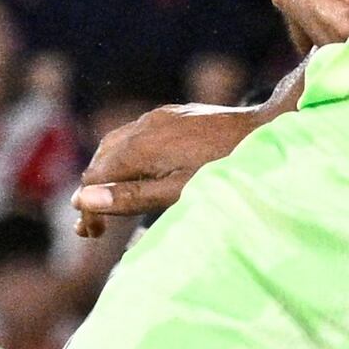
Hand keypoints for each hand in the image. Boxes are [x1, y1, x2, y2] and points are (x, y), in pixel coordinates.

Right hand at [71, 100, 268, 236]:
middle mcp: (142, 127)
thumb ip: (131, 196)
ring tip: (111, 203)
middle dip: (94, 194)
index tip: (91, 234)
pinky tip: (137, 174)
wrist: (267, 128)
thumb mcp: (178, 192)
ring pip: (115, 145)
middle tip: (94, 228)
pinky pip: (136, 134)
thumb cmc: (226, 168)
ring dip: (108, 174)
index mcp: (138, 147)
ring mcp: (158, 117)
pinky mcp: (173, 114)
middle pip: (100, 162)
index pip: (94, 179)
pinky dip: (127, 158)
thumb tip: (82, 200)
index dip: (88, 209)